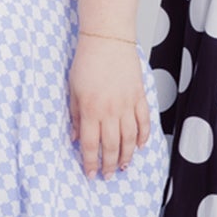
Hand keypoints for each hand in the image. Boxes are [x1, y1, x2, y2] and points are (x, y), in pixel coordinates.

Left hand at [69, 37, 150, 177]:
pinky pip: (144, 122)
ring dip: (128, 156)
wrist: (108, 40)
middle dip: (110, 165)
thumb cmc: (87, 62)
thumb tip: (75, 138)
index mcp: (91, 111)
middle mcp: (110, 111)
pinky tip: (141, 146)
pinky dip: (144, 136)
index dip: (90, 163)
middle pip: (112, 147)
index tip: (90, 174)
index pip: (91, 145)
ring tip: (125, 166)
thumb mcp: (72, 91)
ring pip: (130, 139)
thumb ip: (75, 116)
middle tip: (109, 176)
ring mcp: (127, 105)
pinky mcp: (139, 97)